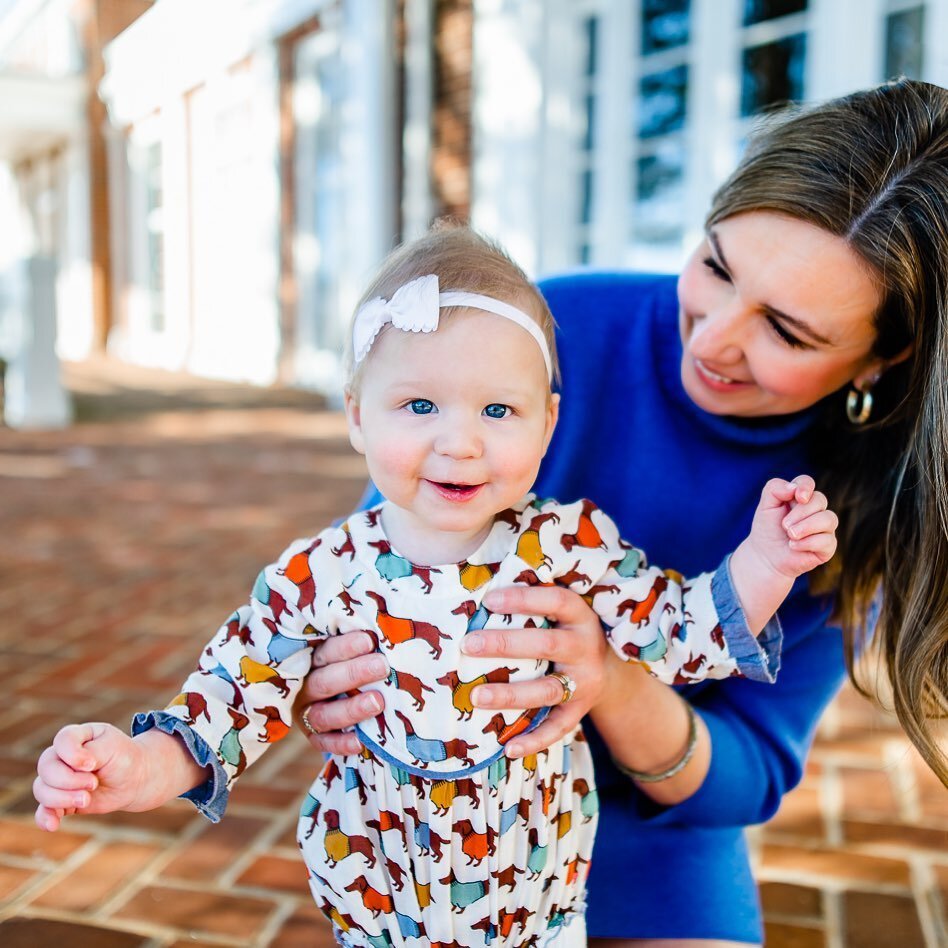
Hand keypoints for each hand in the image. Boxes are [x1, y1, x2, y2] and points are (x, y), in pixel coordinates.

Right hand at [33, 723, 146, 830]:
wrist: (134, 780)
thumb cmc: (124, 758)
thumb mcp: (113, 748)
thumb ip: (92, 752)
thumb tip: (73, 766)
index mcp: (77, 736)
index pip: (62, 740)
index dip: (72, 754)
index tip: (92, 764)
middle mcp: (62, 756)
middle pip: (46, 767)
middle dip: (69, 780)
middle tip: (93, 784)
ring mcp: (59, 779)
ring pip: (42, 789)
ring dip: (62, 798)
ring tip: (86, 800)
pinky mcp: (60, 800)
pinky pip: (42, 811)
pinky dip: (45, 818)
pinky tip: (54, 825)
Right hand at [293, 631, 388, 754]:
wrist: (336, 697)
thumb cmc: (352, 664)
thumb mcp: (351, 652)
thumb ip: (363, 645)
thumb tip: (391, 630)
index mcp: (311, 661)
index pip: (325, 652)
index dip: (346, 647)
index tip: (369, 641)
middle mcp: (306, 688)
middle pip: (325, 681)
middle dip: (354, 674)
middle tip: (382, 666)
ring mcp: (307, 715)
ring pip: (324, 715)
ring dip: (351, 709)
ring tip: (378, 702)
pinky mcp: (315, 738)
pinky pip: (325, 744)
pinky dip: (342, 744)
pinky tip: (361, 741)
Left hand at [459, 585, 607, 757]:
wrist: (610, 673)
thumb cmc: (566, 633)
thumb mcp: (562, 614)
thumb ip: (533, 604)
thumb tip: (481, 594)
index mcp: (580, 617)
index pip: (555, 602)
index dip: (524, 599)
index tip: (489, 600)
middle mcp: (586, 648)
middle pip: (547, 645)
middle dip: (506, 645)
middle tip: (468, 644)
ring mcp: (585, 683)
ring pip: (548, 690)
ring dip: (511, 694)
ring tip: (477, 696)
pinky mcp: (579, 711)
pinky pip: (558, 729)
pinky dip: (534, 740)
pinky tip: (508, 747)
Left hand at [750, 474, 837, 578]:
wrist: (765, 556)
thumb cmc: (767, 529)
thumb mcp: (765, 506)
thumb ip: (774, 489)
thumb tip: (794, 487)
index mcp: (800, 497)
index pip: (807, 482)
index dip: (805, 487)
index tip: (798, 497)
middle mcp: (816, 510)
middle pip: (819, 500)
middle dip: (800, 513)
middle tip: (784, 525)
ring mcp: (824, 528)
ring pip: (829, 519)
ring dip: (806, 527)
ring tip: (790, 535)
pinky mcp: (828, 546)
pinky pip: (827, 540)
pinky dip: (808, 543)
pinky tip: (794, 546)